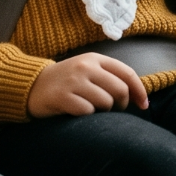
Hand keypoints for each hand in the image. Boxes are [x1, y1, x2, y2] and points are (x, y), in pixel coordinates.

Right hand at [26, 53, 148, 117]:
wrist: (31, 85)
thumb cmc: (66, 81)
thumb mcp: (87, 70)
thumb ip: (110, 76)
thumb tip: (138, 95)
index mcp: (95, 58)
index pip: (127, 73)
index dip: (139, 91)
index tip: (144, 105)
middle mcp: (85, 66)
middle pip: (120, 90)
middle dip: (121, 104)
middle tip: (113, 110)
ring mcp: (73, 81)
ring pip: (105, 102)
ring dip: (102, 111)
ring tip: (91, 109)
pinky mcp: (62, 96)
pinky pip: (87, 111)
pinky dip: (86, 116)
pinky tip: (77, 112)